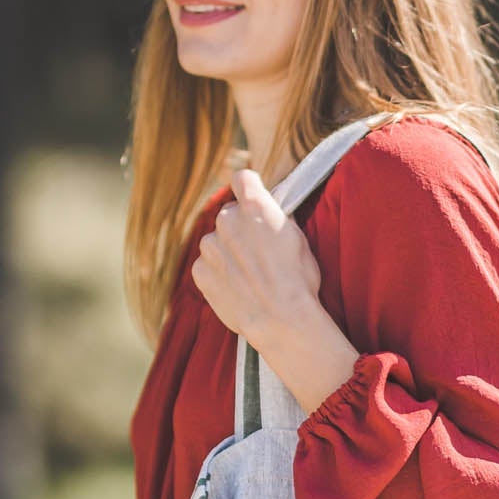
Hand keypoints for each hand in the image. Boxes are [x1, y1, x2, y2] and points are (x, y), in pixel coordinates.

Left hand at [191, 165, 322, 351]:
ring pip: (217, 242)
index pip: (242, 178)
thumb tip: (270, 213)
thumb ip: (277, 219)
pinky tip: (237, 288)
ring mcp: (210, 246)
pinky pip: (207, 266)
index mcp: (255, 206)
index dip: (248, 188)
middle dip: (240, 228)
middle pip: (229, 215)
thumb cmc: (298, 280)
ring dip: (228, 253)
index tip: (252, 198)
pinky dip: (219, 274)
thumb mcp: (298, 239)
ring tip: (248, 276)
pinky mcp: (200, 271)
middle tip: (258, 253)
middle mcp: (227, 220)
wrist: (281, 320)